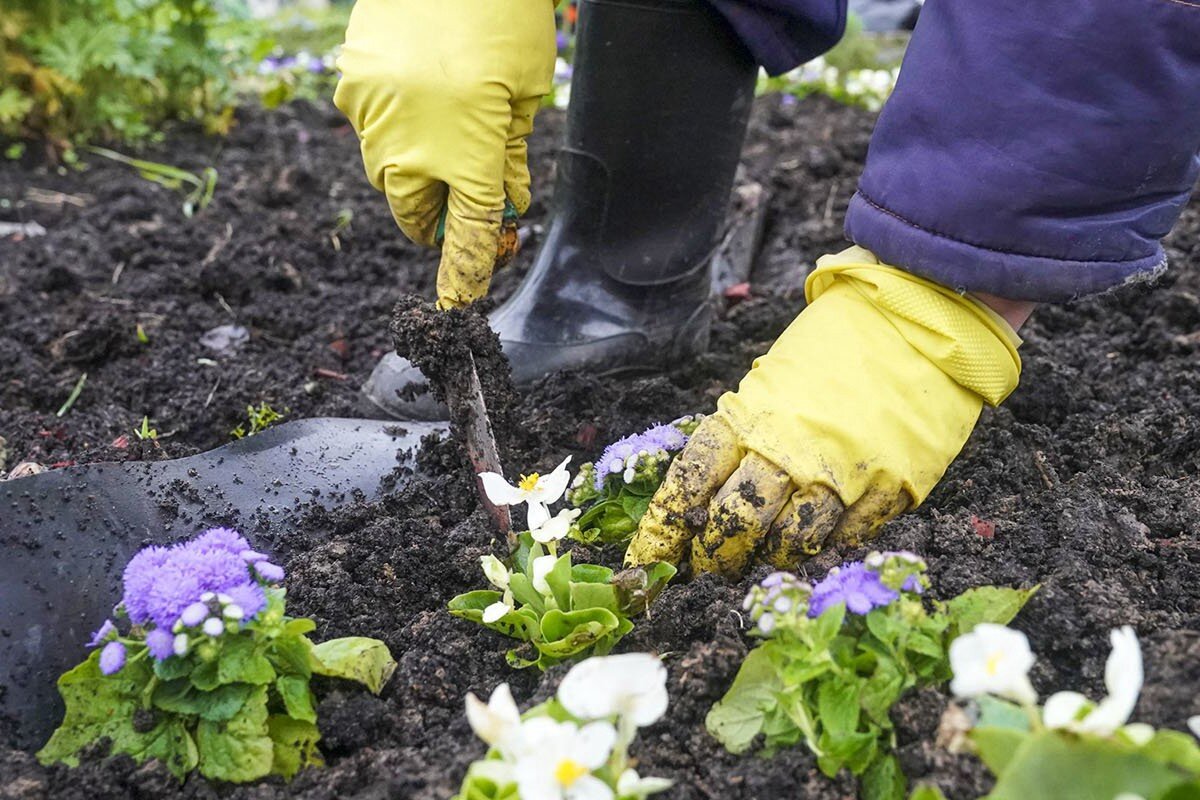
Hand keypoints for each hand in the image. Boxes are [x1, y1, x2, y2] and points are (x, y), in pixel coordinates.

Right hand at [334, 0, 556, 308]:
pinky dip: (395, 118)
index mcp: (469, 157)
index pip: (466, 238)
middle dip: (439, 214)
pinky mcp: (349, 85)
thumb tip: (504, 198)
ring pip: (387, 170)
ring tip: (446, 118)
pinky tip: (419, 81)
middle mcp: (412, 148)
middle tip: (465, 193)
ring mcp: (371, 117)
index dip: (463, 275)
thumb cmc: (504, 17)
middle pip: (416, 213)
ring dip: (416, 164)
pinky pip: (370, 123)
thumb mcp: (526, 92)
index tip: (457, 305)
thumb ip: (509, 153)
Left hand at [625, 247, 1022, 576]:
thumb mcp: (771, 379)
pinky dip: (823, 549)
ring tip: (758, 560)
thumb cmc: (838, 341)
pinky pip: (844, 539)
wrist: (921, 316)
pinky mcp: (887, 491)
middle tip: (705, 567)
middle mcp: (787, 451)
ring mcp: (840, 475)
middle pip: (733, 524)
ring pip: (788, 543)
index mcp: (749, 416)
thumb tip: (708, 489)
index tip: (649, 557)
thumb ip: (742, 432)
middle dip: (711, 555)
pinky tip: (813, 546)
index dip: (665, 527)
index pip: (690, 482)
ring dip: (766, 559)